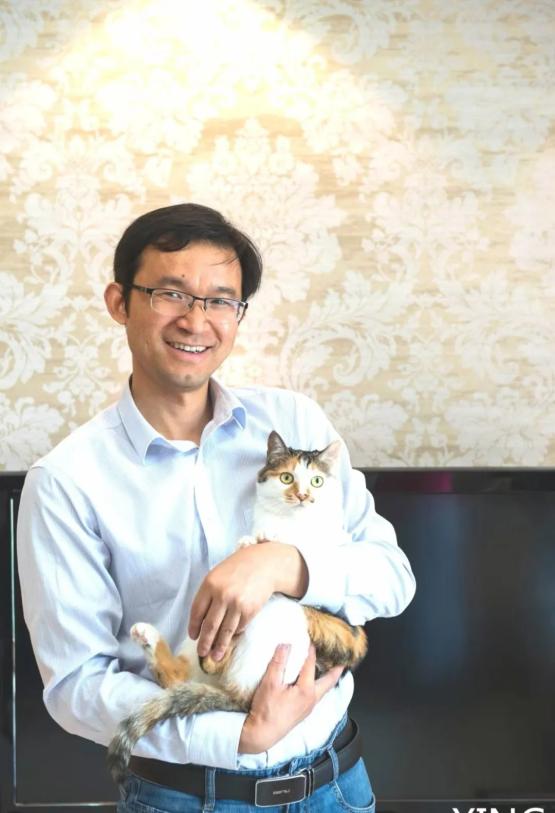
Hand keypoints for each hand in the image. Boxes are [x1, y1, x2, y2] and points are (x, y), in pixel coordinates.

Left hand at [188, 543, 307, 660]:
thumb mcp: (217, 575)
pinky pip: (239, 628)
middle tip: (201, 653)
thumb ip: (208, 595)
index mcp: (209, 584)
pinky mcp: (250, 611)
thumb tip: (201, 622)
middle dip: (204, 642)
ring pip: (224, 631)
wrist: (263, 565)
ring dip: (219, 646)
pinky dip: (234, 635)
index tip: (193, 636)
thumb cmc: (237, 570)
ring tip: (215, 656)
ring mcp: (237, 604)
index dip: (193, 627)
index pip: (196, 611)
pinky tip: (230, 639)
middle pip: (209, 625)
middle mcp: (222, 595)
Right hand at [238, 643, 342, 752]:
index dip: (310, 650)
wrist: (262, 734)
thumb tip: (286, 645)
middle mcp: (312, 699)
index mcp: (306, 690)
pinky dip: (319, 685)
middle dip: (336, 669)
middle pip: (329, 681)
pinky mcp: (303, 712)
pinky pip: (317, 695)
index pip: (310, 664)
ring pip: (324, 689)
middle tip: (342, 659)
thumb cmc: (266, 710)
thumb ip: (278, 662)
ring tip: (330, 668)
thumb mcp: (270, 683)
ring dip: (328, 678)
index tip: (311, 639)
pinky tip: (313, 682)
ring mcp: (309, 707)